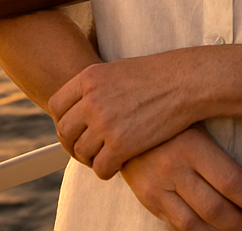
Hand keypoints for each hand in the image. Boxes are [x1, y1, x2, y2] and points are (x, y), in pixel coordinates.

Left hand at [50, 54, 198, 177]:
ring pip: (82, 152)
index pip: (57, 105)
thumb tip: (79, 107)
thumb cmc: (156, 76)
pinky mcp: (121, 145)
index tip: (75, 128)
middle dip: (73, 143)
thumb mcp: (116, 70)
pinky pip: (100, 167)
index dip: (63, 120)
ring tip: (105, 156)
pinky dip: (106, 171)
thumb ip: (94, 87)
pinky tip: (117, 166)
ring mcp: (105, 123)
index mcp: (89, 78)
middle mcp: (91, 100)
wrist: (185, 83)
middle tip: (87, 148)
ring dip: (91, 158)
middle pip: (64, 131)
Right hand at [121, 126, 241, 230]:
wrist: (122, 120)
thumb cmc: (171, 119)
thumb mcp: (201, 127)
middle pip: (215, 208)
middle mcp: (174, 169)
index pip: (231, 182)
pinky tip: (213, 229)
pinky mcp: (147, 199)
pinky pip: (175, 224)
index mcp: (192, 146)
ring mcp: (157, 187)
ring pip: (194, 224)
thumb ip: (227, 158)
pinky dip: (197, 230)